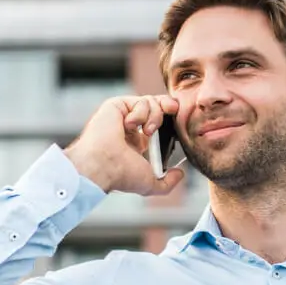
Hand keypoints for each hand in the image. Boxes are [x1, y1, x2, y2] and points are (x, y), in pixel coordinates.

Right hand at [64, 94, 185, 195]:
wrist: (105, 165)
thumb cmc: (122, 175)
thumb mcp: (150, 183)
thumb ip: (167, 182)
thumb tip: (180, 174)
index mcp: (136, 143)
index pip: (158, 124)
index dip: (170, 120)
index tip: (178, 122)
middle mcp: (129, 129)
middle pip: (156, 107)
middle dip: (168, 106)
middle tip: (174, 110)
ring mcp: (122, 116)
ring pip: (150, 102)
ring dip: (155, 115)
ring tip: (148, 131)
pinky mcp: (116, 106)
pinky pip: (139, 100)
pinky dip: (141, 112)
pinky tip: (130, 124)